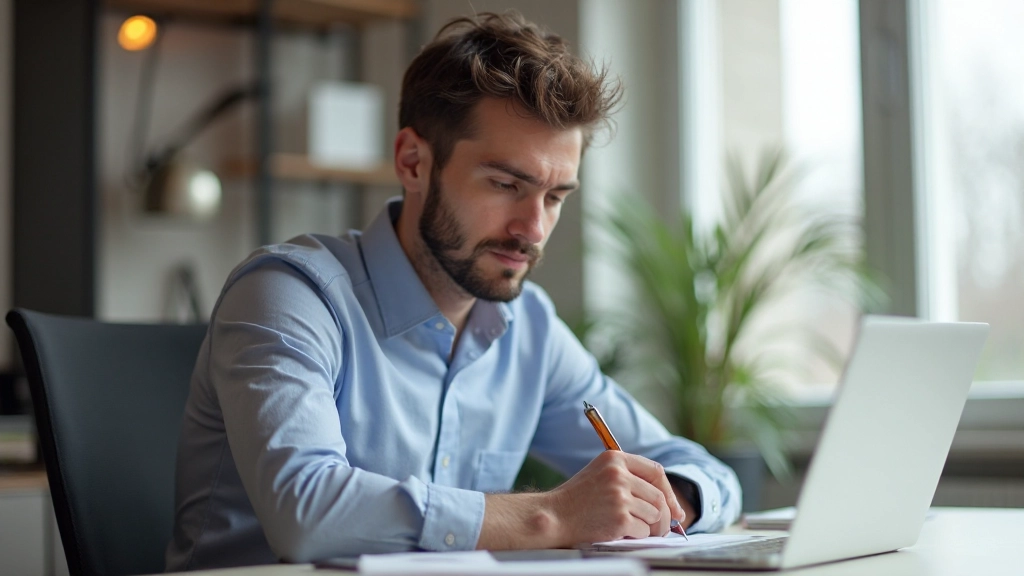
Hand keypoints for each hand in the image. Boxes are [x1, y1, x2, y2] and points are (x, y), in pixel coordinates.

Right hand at [545, 451, 684, 545]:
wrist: (554, 515)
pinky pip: (643, 531)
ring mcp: (619, 496)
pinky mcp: (619, 518)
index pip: (656, 472)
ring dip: (649, 527)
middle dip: (663, 516)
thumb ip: (629, 479)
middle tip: (660, 528)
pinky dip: (636, 536)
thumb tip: (668, 503)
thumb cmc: (577, 499)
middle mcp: (618, 474)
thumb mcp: (600, 474)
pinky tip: (620, 533)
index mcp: (615, 458)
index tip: (673, 507)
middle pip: (659, 496)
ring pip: (654, 515)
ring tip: (633, 529)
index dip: (668, 492)